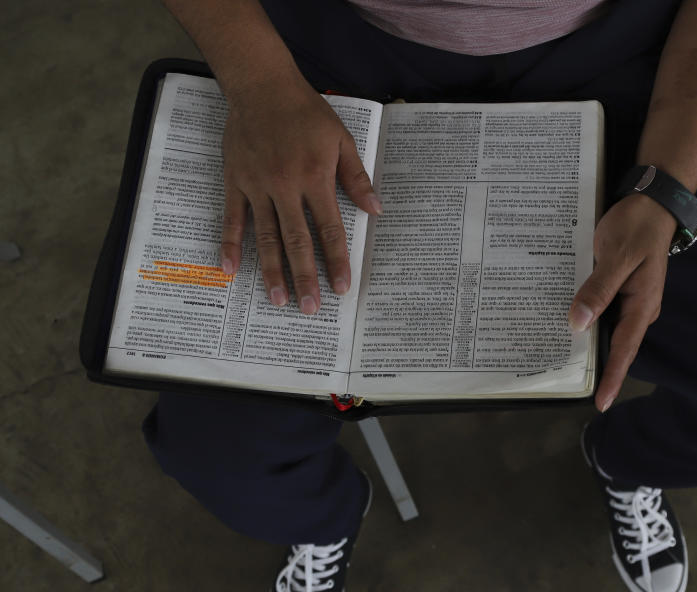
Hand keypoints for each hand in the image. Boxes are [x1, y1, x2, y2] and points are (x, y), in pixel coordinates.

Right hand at [220, 72, 381, 313]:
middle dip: (305, 277)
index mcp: (315, 178)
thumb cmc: (306, 113)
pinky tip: (229, 270)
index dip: (336, 261)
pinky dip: (229, 244)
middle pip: (296, 241)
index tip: (341, 288)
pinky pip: (232, 218)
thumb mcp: (341, 139)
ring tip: (278, 300)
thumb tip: (376, 210)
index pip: (329, 229)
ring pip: (265, 236)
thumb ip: (356, 178)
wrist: (262, 86)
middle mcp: (285, 186)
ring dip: (271, 270)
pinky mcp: (235, 181)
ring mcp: (257, 186)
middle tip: (310, 307)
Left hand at [568, 193, 675, 411]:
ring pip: (607, 329)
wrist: (651, 203)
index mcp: (642, 305)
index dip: (612, 378)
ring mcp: (629, 300)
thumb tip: (578, 324)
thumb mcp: (616, 257)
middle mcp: (638, 308)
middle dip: (597, 367)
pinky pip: (602, 311)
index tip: (600, 403)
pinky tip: (566, 324)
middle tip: (570, 385)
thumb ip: (598, 290)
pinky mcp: (619, 290)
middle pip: (615, 345)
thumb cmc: (637, 227)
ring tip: (562, 363)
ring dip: (589, 343)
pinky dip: (586, 319)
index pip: (625, 350)